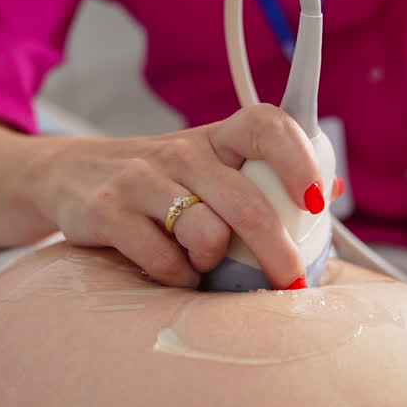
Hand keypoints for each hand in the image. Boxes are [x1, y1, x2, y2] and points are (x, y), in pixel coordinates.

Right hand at [28, 104, 325, 288]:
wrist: (71, 176)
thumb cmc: (163, 181)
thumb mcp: (211, 167)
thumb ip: (265, 178)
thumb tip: (335, 191)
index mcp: (217, 137)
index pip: (267, 125)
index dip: (299, 160)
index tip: (316, 201)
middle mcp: (183, 151)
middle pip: (247, 203)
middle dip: (277, 251)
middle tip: (290, 282)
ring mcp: (142, 179)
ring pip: (205, 234)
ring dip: (214, 262)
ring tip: (205, 263)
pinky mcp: (109, 211)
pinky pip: (163, 259)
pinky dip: (177, 278)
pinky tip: (174, 271)